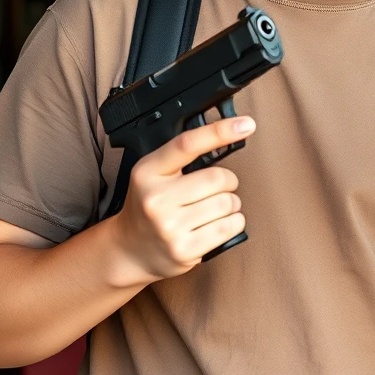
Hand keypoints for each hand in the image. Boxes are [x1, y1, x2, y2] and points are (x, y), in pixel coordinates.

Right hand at [109, 115, 254, 282]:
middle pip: (218, 178)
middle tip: (216, 189)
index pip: (187, 144)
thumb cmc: (150, 205)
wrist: (129, 250)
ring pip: (228, 203)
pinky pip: (231, 226)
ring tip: (212, 210)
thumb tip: (229, 134)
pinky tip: (215, 225)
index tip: (245, 124)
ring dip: (231, 204)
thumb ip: (184, 157)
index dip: (220, 131)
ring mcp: (169, 227)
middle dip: (227, 182)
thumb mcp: (154, 174)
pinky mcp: (184, 250)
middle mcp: (156, 199)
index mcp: (148, 171)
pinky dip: (233, 222)